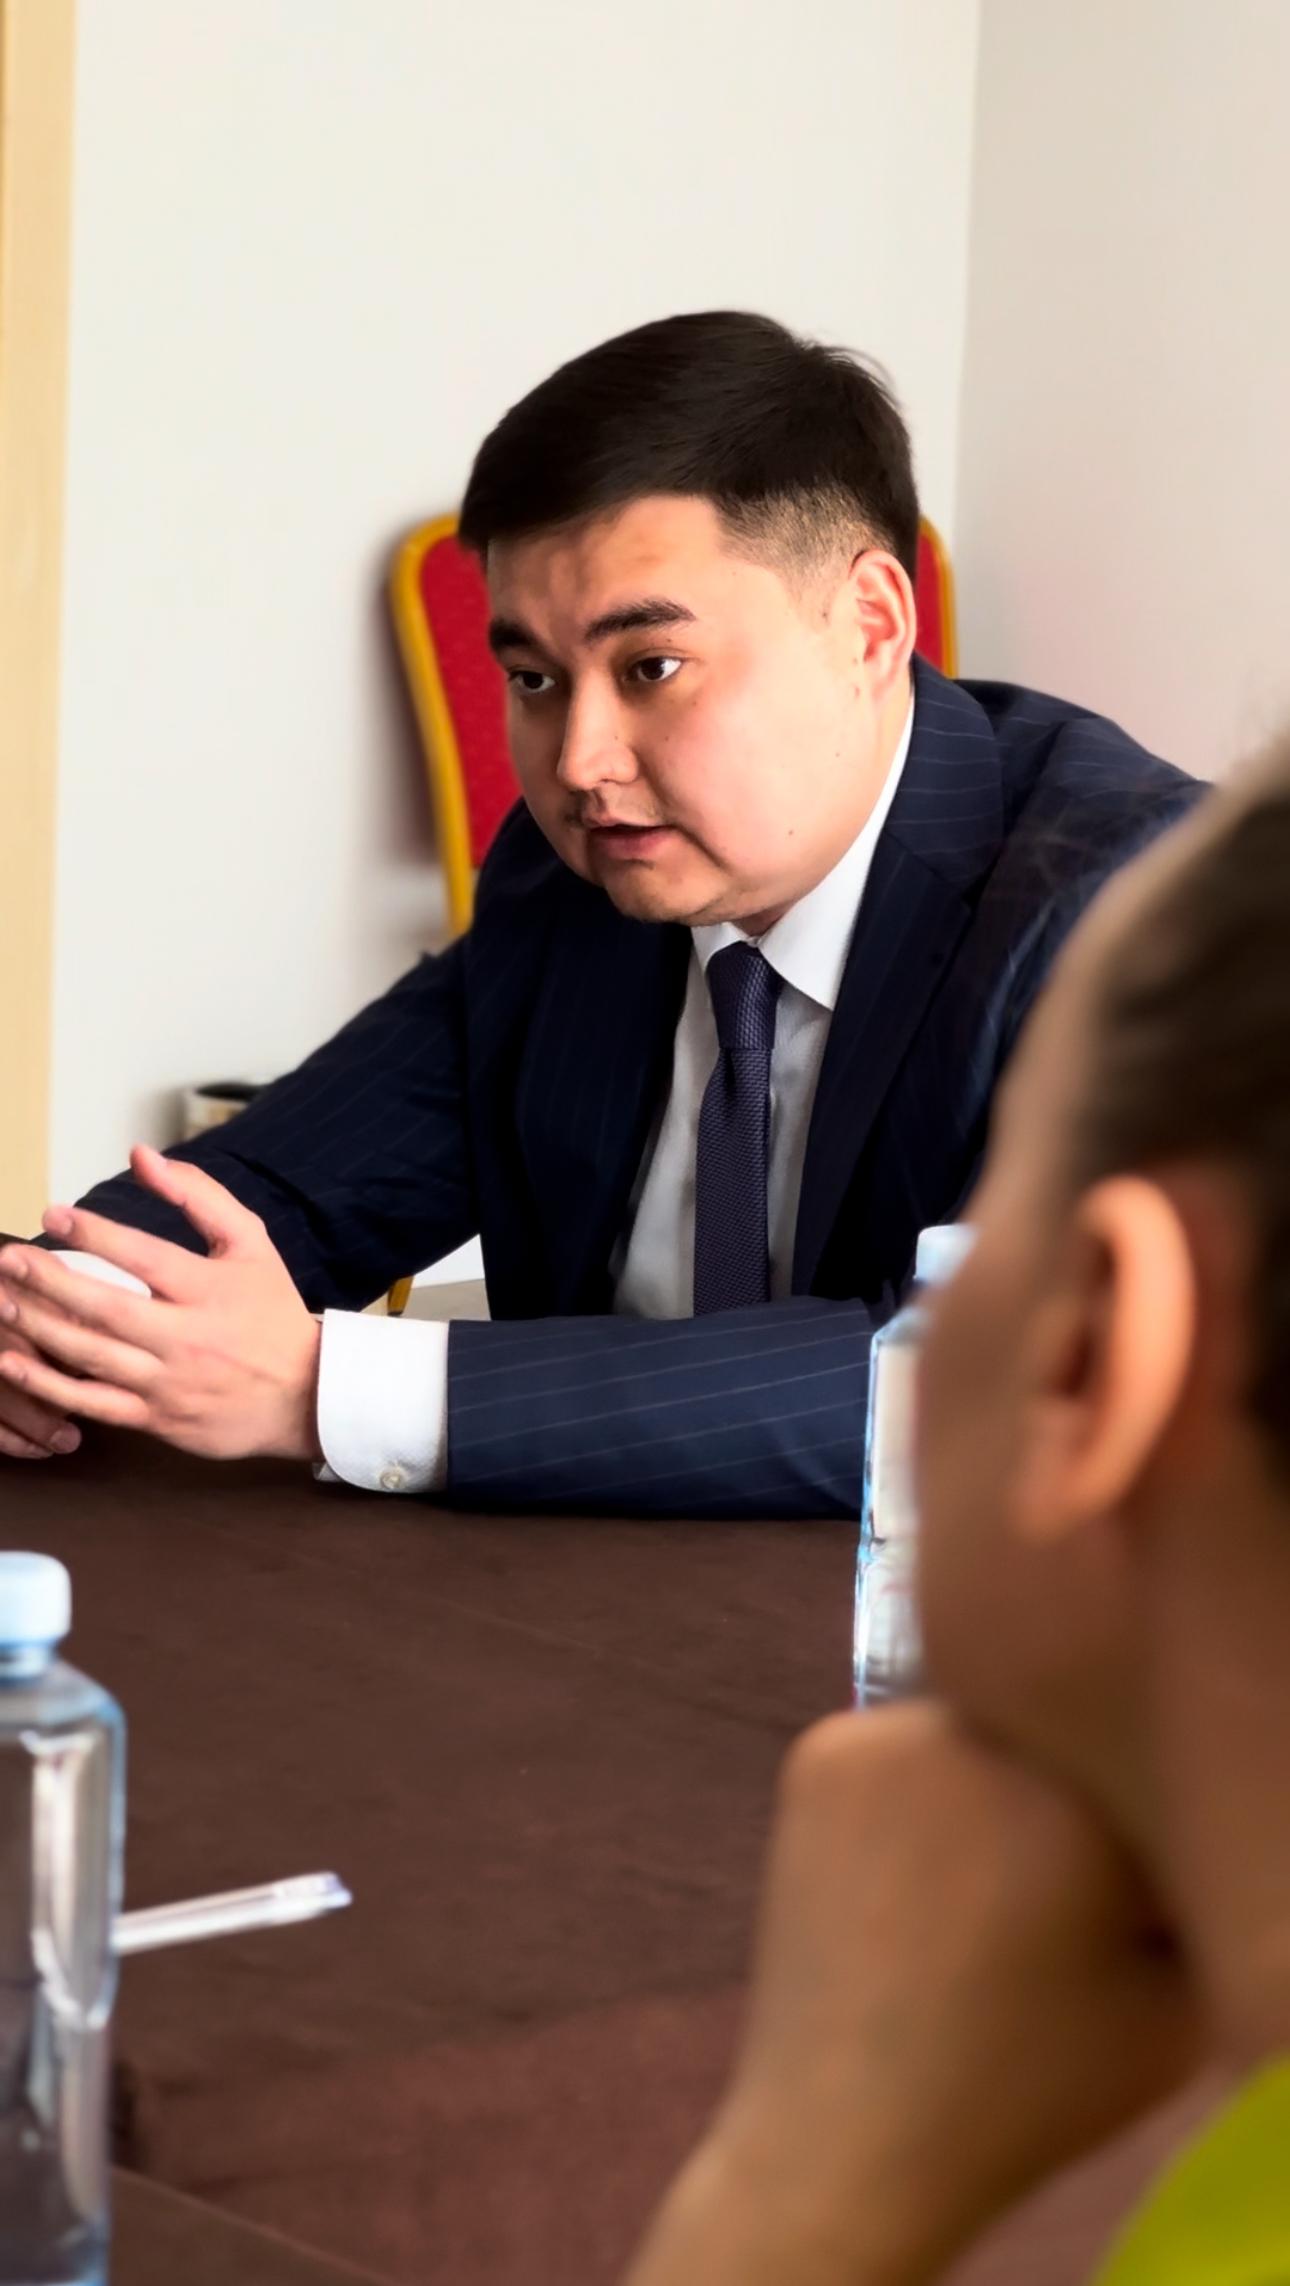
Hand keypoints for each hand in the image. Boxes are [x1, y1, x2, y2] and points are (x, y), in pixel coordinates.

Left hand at [0, 1146, 322, 1463]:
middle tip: (10, 1259)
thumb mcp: (250, 1242)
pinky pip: (94, 1405)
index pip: (145, 1257)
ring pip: (92, 1356)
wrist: (306, 1394)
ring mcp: (170, 1383)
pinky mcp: (159, 1420)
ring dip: (39, 1328)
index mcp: (210, 1289)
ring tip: (2, 1302)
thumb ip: (197, 1195)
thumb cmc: (272, 1311)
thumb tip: (141, 1156)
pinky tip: (14, 1365)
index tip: (54, 1215)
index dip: (96, 1235)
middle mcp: (188, 1337)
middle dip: (50, 1282)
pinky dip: (50, 1387)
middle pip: (106, 1309)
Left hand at [629, 1704, 1199, 2285]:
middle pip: (1052, 1741)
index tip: (1100, 1916)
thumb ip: (1192, 1889)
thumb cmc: (1030, 2086)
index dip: (1128, 1850)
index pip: (1137, 1777)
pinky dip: (912, 1793)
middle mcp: (981, 1735)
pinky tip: (908, 1879)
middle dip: (1057, 1804)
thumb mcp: (1179, 2001)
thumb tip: (1155, 1821)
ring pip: (974, 1733)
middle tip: (1035, 1899)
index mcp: (1084, 1798)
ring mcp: (887, 1732)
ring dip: (985, 1787)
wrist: (853, 2134)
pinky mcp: (821, 1749)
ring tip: (968, 1895)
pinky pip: (898, 1745)